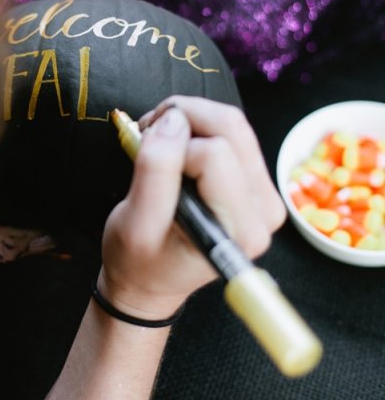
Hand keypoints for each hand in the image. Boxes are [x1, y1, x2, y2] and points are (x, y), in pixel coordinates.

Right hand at [100, 98, 284, 321]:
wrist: (150, 281)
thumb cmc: (139, 262)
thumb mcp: (135, 224)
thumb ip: (155, 172)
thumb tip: (172, 120)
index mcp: (240, 230)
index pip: (214, 154)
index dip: (172, 146)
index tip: (143, 152)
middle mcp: (263, 213)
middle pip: (232, 130)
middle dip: (185, 118)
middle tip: (148, 132)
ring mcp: (264, 197)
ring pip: (234, 126)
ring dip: (191, 120)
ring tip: (157, 138)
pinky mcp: (256, 184)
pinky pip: (234, 135)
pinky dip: (200, 129)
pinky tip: (175, 145)